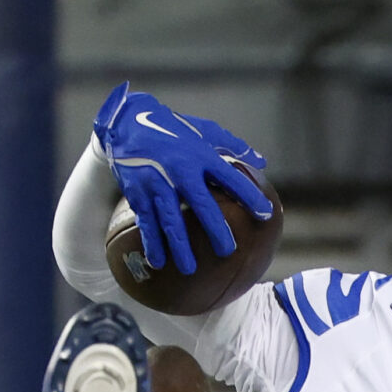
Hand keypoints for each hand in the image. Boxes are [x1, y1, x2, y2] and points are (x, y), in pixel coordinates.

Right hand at [92, 83, 272, 275]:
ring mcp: (157, 183)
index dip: (249, 196)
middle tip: (227, 252)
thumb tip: (262, 161)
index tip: (266, 215)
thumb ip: (233, 146)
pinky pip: (146, 222)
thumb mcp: (204, 130)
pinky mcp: (138, 192)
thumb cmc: (172, 129)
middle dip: (215, 229)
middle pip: (201, 204)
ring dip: (180, 246)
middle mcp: (179, 170)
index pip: (230, 178)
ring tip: (190, 269)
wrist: (126, 122)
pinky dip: (152, 242)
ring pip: (170, 219)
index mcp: (200, 155)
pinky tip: (159, 262)